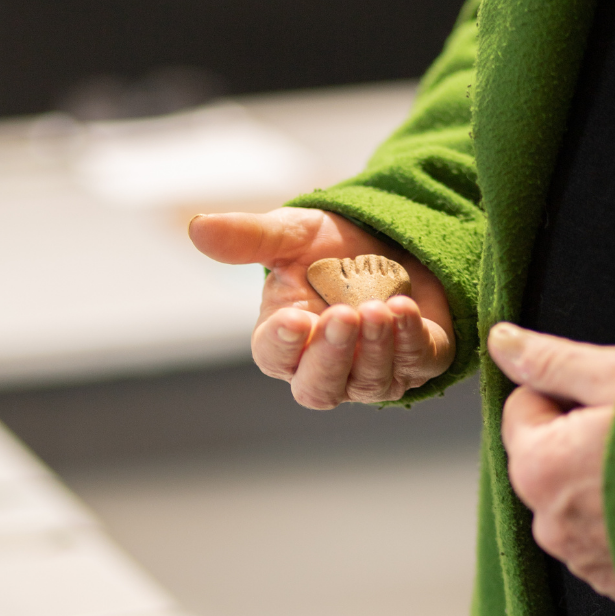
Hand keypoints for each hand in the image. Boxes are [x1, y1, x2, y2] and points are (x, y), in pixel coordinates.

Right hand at [189, 208, 453, 408]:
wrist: (393, 238)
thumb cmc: (330, 248)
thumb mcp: (289, 235)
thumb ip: (246, 238)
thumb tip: (196, 227)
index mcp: (284, 340)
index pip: (274, 356)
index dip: (282, 344)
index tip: (294, 319)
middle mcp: (325, 366)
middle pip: (319, 387)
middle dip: (331, 355)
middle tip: (342, 316)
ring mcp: (372, 372)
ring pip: (369, 382)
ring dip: (374, 347)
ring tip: (380, 308)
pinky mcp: (418, 361)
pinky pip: (416, 365)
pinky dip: (410, 340)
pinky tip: (405, 309)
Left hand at [488, 323, 614, 600]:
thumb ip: (552, 361)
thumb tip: (501, 341)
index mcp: (537, 467)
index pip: (522, 409)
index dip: (564, 393)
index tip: (608, 399)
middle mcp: (548, 523)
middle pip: (545, 460)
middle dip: (579, 441)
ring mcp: (581, 559)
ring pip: (574, 503)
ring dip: (602, 485)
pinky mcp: (614, 584)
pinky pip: (603, 541)